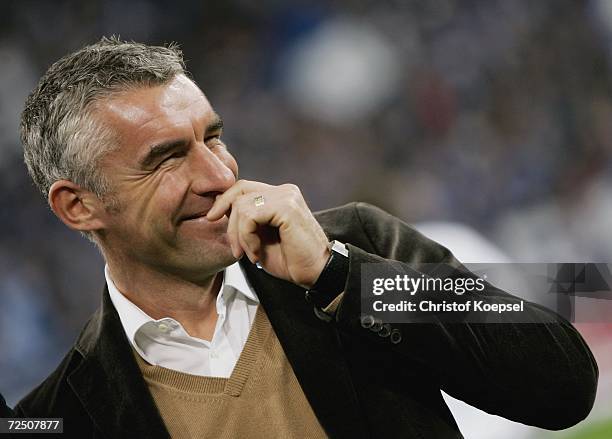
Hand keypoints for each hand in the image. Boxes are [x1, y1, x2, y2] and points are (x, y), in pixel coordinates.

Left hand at [206, 180, 329, 288]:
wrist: (316, 274)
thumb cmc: (291, 260)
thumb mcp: (260, 238)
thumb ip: (246, 221)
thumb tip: (219, 209)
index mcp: (280, 195)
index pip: (244, 187)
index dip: (225, 201)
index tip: (213, 219)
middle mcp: (284, 191)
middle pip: (240, 190)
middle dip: (227, 216)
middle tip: (233, 247)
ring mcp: (286, 196)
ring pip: (242, 205)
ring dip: (238, 235)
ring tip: (249, 255)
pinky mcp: (286, 207)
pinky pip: (250, 216)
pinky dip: (246, 237)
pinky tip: (256, 253)